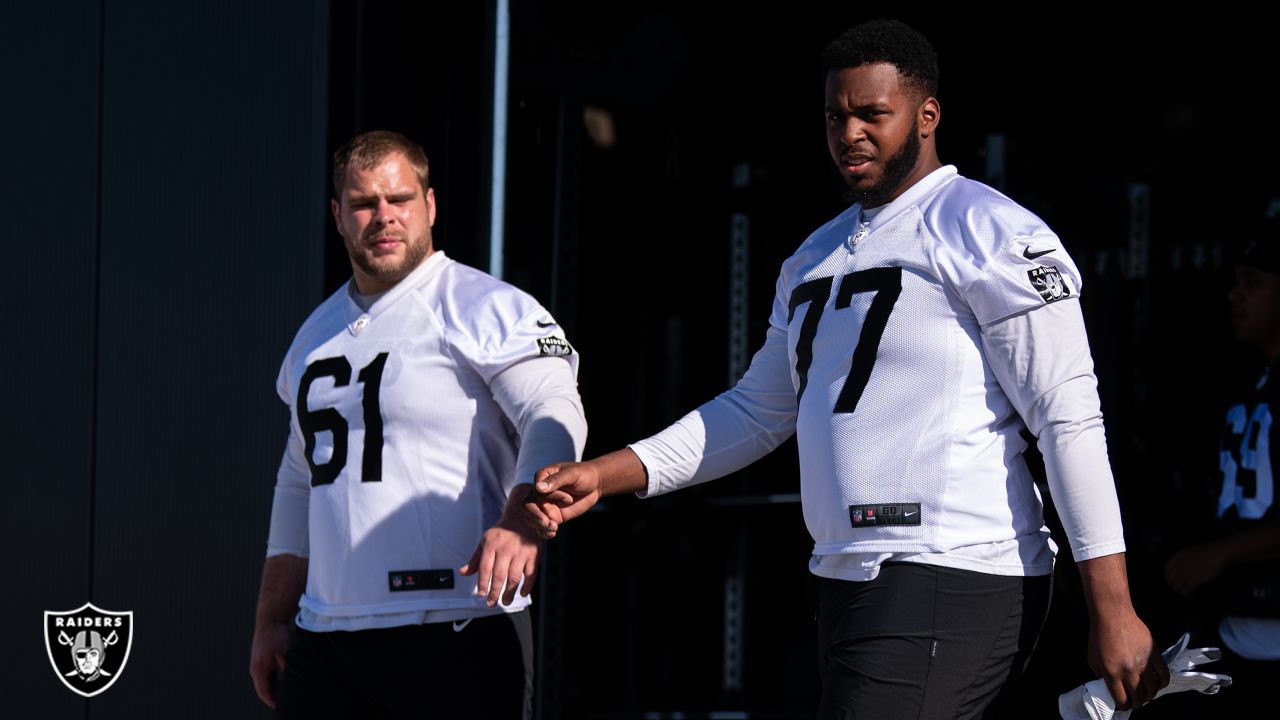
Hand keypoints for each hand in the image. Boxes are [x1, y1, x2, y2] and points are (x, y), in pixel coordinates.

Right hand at [249, 621, 290, 708]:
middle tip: (288, 702)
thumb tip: (296, 681)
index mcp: (259, 670)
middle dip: (275, 697)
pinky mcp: (262, 659)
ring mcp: (258, 664)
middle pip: (265, 689)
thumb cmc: (277, 636)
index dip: (273, 702)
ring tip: (289, 694)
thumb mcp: (286, 655)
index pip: (264, 693)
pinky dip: (276, 680)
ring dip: (276, 689)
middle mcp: (256, 669)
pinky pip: (268, 674)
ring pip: (267, 682)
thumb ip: (288, 670)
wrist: (270, 619)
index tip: (282, 708)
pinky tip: (287, 681)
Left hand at [460, 489, 542, 606]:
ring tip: (506, 602)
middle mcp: (506, 549)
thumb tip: (462, 573)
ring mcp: (521, 552)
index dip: (482, 582)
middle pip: (499, 575)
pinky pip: (531, 574)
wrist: (523, 517)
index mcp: (491, 545)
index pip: (485, 567)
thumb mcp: (485, 542)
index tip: (481, 595)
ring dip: (509, 593)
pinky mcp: (534, 554)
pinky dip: (527, 586)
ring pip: (514, 577)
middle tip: (491, 604)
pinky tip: (522, 593)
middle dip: (494, 592)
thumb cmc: (501, 534)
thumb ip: (475, 559)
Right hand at [526, 461, 603, 537]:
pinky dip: (544, 532)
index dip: (550, 497)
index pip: (537, 491)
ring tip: (554, 528)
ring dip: (540, 526)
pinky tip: (553, 533)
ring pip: (532, 518)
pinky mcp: (553, 516)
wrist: (595, 484)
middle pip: (528, 506)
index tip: (569, 499)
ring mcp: (545, 505)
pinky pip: (542, 527)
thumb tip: (537, 487)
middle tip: (546, 523)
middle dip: (535, 516)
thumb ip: (555, 480)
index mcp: (542, 477)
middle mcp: (540, 492)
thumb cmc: (583, 474)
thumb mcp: (572, 474)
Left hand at [1088, 607, 1169, 709]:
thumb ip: (1101, 675)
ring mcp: (1143, 662)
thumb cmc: (1100, 635)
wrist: (1112, 614)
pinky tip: (1158, 685)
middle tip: (1136, 702)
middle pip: (1138, 697)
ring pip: (1152, 689)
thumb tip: (1110, 688)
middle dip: (1137, 704)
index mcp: (1111, 672)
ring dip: (1150, 696)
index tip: (1124, 706)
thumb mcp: (1092, 658)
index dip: (1123, 706)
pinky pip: (1163, 675)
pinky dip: (1163, 683)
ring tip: (1146, 695)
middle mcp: (1128, 670)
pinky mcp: (1154, 653)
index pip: (1121, 699)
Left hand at [1164, 543, 1226, 595]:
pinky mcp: (1194, 580)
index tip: (1173, 581)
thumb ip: (1184, 558)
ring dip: (1180, 592)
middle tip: (1181, 589)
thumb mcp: (1192, 551)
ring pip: (1176, 587)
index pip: (1166, 569)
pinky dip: (1187, 595)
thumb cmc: (1210, 551)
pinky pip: (1185, 591)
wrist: (1219, 553)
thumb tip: (1183, 566)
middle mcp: (1179, 565)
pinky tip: (1191, 596)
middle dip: (1174, 586)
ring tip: (1187, 594)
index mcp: (1178, 557)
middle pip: (1169, 580)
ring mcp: (1186, 573)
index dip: (1168, 577)